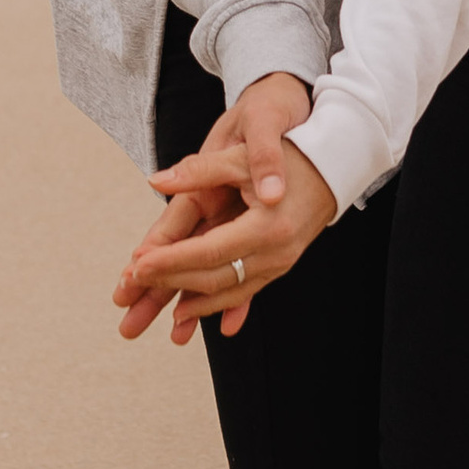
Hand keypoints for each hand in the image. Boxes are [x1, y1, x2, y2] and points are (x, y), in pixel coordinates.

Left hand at [111, 69, 317, 344]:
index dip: (169, 261)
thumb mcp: (242, 156)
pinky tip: (190, 313)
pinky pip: (244, 291)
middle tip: (134, 286)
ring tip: (155, 309)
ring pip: (228, 291)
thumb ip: (199, 169)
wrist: (334, 165)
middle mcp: (275, 251)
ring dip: (191, 302)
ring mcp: (280, 262)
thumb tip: (158, 180)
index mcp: (265, 225)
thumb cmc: (289, 155)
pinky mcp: (280, 265)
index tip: (137, 266)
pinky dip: (216, 304)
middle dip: (171, 283)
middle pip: (214, 277)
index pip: (206, 252)